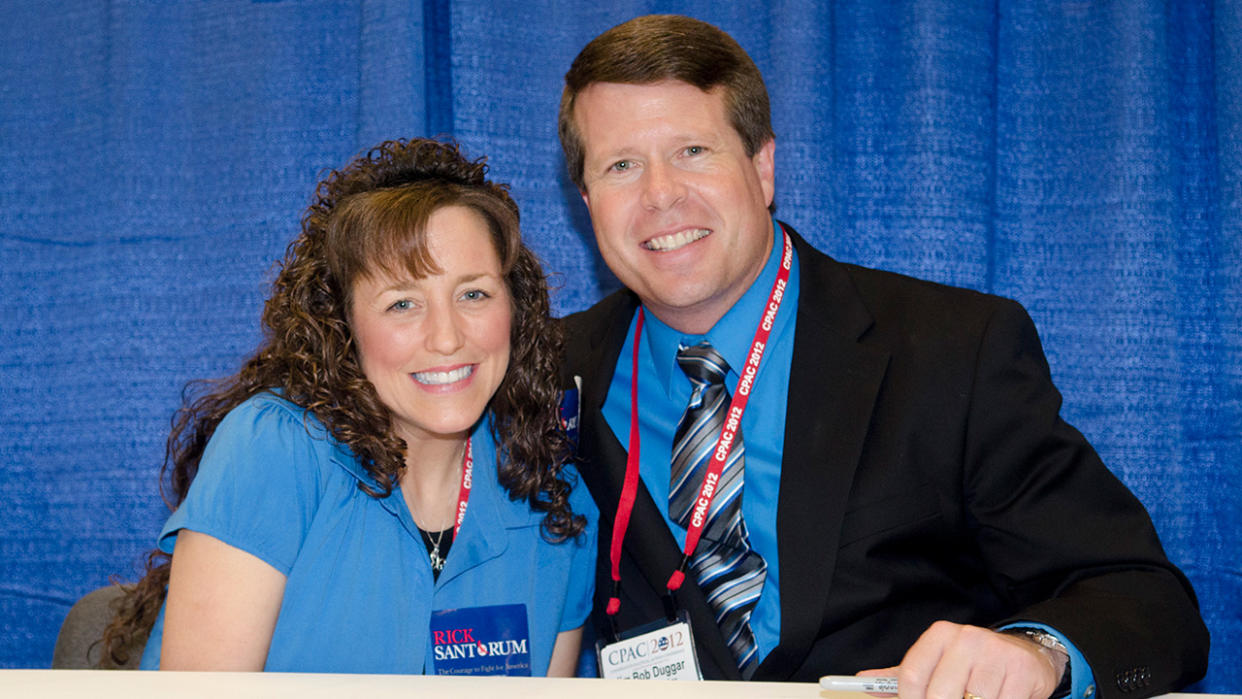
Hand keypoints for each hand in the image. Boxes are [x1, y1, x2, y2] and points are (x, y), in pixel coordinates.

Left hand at [858, 621, 1066, 698]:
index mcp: (940, 635)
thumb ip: (901, 675)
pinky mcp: (1021, 672)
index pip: (911, 675)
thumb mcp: (936, 662)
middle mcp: (967, 639)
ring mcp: (996, 655)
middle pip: (939, 695)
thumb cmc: (972, 664)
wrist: (1025, 655)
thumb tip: (863, 682)